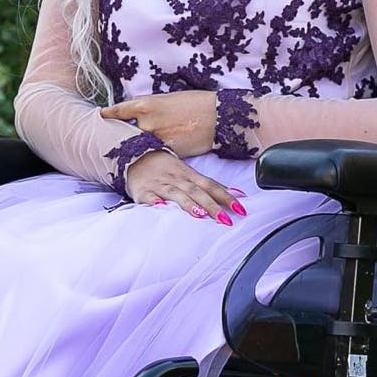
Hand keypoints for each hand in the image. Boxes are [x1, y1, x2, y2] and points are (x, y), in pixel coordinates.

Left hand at [100, 91, 216, 157]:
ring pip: (139, 147)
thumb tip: (138, 116)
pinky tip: (150, 159)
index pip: (118, 111)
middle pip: (125, 132)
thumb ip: (149, 109)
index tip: (99, 115)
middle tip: (110, 139)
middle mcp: (145, 123)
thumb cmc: (194, 103)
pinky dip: (152, 156)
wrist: (216, 116)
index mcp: (144, 105)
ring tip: (131, 151)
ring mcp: (155, 139)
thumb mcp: (167, 100)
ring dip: (136, 149)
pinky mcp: (167, 152)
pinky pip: (154, 155)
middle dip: (121, 136)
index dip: (107, 114)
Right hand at [122, 149, 247, 223]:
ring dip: (188, 203)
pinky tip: (160, 207)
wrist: (135, 156)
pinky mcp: (144, 191)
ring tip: (200, 214)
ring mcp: (160, 184)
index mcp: (190, 175)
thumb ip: (210, 185)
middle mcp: (177, 179)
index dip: (227, 197)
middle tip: (225, 220)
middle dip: (211, 205)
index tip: (241, 209)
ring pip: (176, 194)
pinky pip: (149, 196)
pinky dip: (154, 201)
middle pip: (197, 191)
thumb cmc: (167, 169)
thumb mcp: (190, 174)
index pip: (211, 186)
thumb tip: (237, 193)